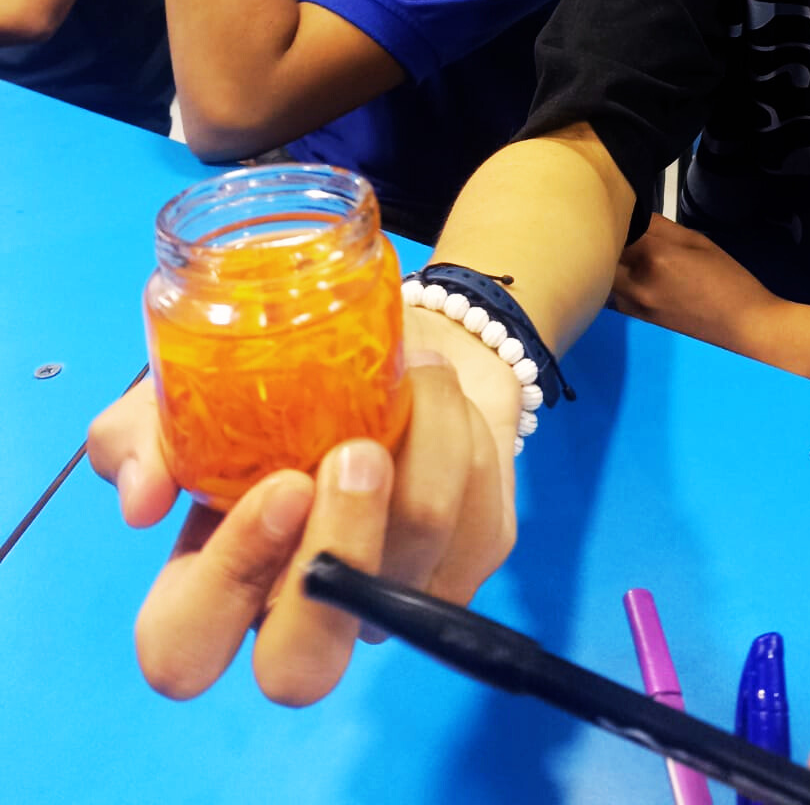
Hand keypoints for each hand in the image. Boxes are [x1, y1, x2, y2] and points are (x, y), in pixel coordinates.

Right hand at [86, 309, 518, 704]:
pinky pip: (473, 518)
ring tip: (414, 368)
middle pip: (302, 669)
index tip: (279, 484)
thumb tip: (142, 497)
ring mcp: (387, 600)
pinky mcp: (467, 563)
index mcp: (216, 581)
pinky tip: (442, 394)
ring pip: (413, 565)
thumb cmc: (284, 374)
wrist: (402, 334)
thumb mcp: (196, 385)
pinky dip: (461, 433)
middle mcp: (300, 611)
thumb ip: (143, 432)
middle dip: (338, 554)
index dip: (225, 583)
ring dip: (423, 439)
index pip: (183, 651)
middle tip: (358, 455)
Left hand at [612, 212, 778, 352]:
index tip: (623, 212)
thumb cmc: (727, 280)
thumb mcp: (697, 242)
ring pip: (605, 277)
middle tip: (620, 232)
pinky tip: (632, 278)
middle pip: (602, 254)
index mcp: (655, 257)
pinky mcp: (637, 320)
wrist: (744, 327)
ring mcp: (634, 306)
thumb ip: (660, 227)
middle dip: (607, 241)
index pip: (618, 228)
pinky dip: (617, 284)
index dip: (618, 217)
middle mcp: (637, 283)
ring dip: (609, 263)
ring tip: (625, 253)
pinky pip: (614, 296)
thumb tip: (634, 214)